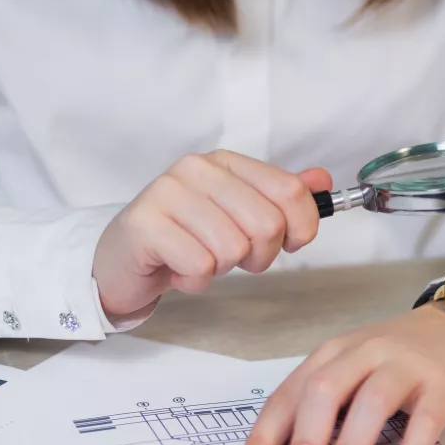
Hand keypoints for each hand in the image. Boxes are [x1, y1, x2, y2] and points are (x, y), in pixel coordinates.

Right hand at [92, 150, 331, 317]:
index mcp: (224, 163)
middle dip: (259, 256)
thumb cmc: (183, 240)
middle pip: (266, 224)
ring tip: (198, 260)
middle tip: (233, 259)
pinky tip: (178, 271)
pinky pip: (200, 267)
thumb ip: (278, 197)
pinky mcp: (145, 225)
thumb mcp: (236, 216)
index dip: (300, 228)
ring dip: (221, 269)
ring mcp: (167, 194)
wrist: (122, 262)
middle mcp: (195, 170)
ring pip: (233, 248)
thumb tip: (321, 180)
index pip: (289, 191)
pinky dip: (195, 282)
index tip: (288, 244)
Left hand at [235, 304, 444, 444]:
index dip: (266, 434)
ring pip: (371, 403)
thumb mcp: (353, 367)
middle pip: (325, 391)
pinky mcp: (442, 385)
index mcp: (333, 353)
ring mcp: (405, 366)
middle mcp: (364, 354)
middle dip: (304, 439)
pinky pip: (424, 421)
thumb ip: (325, 401)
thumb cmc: (399, 356)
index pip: (290, 394)